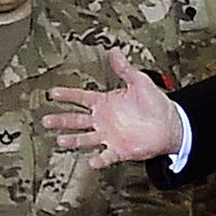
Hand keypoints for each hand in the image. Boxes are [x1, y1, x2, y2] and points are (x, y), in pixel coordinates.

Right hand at [44, 49, 190, 167]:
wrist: (169, 125)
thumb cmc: (154, 103)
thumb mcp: (139, 81)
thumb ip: (125, 69)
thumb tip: (115, 52)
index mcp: (105, 103)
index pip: (81, 98)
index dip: (67, 95)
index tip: (53, 93)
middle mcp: (103, 120)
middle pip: (76, 120)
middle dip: (61, 120)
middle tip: (46, 120)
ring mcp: (109, 136)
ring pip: (85, 139)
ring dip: (73, 140)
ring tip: (60, 140)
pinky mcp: (119, 150)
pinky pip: (106, 156)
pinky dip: (99, 160)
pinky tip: (92, 162)